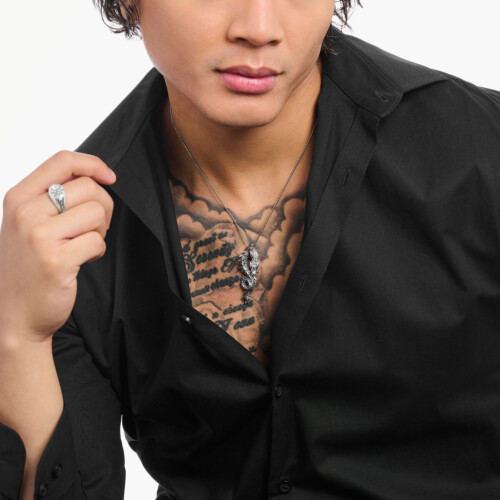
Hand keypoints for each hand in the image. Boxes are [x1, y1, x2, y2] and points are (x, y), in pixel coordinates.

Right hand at [0, 150, 115, 342]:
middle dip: (104, 206)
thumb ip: (53, 197)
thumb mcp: (29, 223)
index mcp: (19, 197)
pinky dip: (97, 252)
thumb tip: (94, 175)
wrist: (14, 314)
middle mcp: (25, 212)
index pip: (62, 160)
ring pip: (97, 212)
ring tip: (83, 245)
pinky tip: (81, 261)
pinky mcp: (56, 260)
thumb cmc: (28, 267)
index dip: (93, 164)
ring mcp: (39, 236)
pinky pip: (98, 241)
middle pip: (88, 187)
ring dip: (100, 231)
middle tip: (95, 227)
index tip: (109, 176)